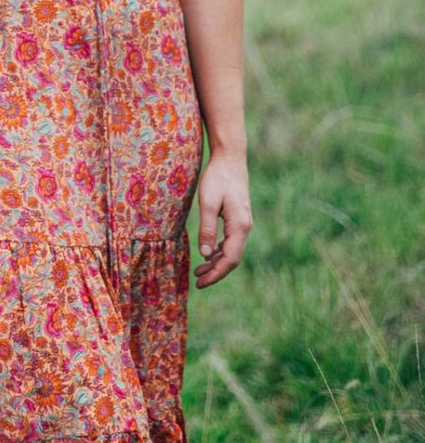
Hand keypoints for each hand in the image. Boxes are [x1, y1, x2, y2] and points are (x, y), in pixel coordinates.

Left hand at [194, 149, 251, 287]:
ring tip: (199, 272)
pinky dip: (219, 251)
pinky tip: (208, 254)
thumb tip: (205, 254)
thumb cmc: (218, 178)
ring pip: (232, 251)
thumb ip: (207, 228)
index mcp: (239, 226)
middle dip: (216, 272)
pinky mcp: (238, 218)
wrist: (230, 159)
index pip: (230, 259)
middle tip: (198, 282)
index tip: (201, 283)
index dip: (216, 274)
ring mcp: (243, 223)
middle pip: (232, 259)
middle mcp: (245, 228)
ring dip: (216, 263)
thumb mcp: (208, 202)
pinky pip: (231, 241)